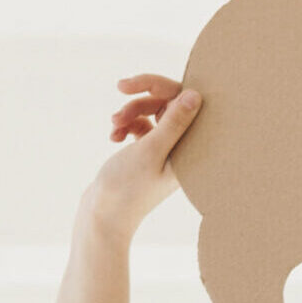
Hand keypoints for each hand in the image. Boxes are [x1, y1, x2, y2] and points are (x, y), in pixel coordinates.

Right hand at [84, 74, 204, 238]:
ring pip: (151, 113)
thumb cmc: (127, 188)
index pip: (183, 101)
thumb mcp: (150, 151)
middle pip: (166, 104)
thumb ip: (173, 123)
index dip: (156, 86)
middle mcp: (183, 147)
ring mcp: (167, 150)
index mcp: (191, 148)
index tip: (127, 85)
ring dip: (130, 113)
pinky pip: (142, 127)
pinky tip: (113, 136)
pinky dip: (127, 126)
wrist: (103, 217)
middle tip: (117, 101)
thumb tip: (197, 95)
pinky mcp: (150, 153)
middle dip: (139, 101)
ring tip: (113, 126)